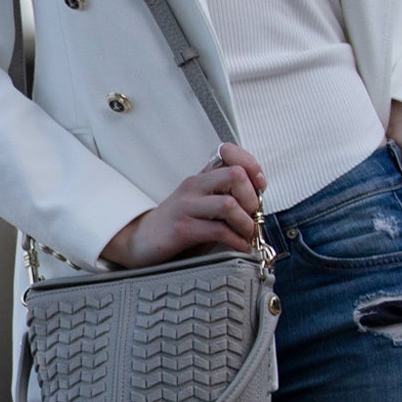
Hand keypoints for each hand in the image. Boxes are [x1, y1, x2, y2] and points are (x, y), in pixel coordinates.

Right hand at [101, 143, 266, 267]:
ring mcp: (187, 205)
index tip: (260, 186)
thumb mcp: (202, 204)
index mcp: (201, 177)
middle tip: (254, 215)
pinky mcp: (182, 228)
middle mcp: (194, 186)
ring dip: (246, 223)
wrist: (140, 239)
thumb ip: (224, 197)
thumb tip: (258, 203)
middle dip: (252, 197)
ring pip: (228, 204)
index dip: (252, 167)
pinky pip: (218, 230)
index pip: (230, 155)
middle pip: (235, 175)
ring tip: (248, 234)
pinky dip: (236, 241)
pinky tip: (239, 246)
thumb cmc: (177, 224)